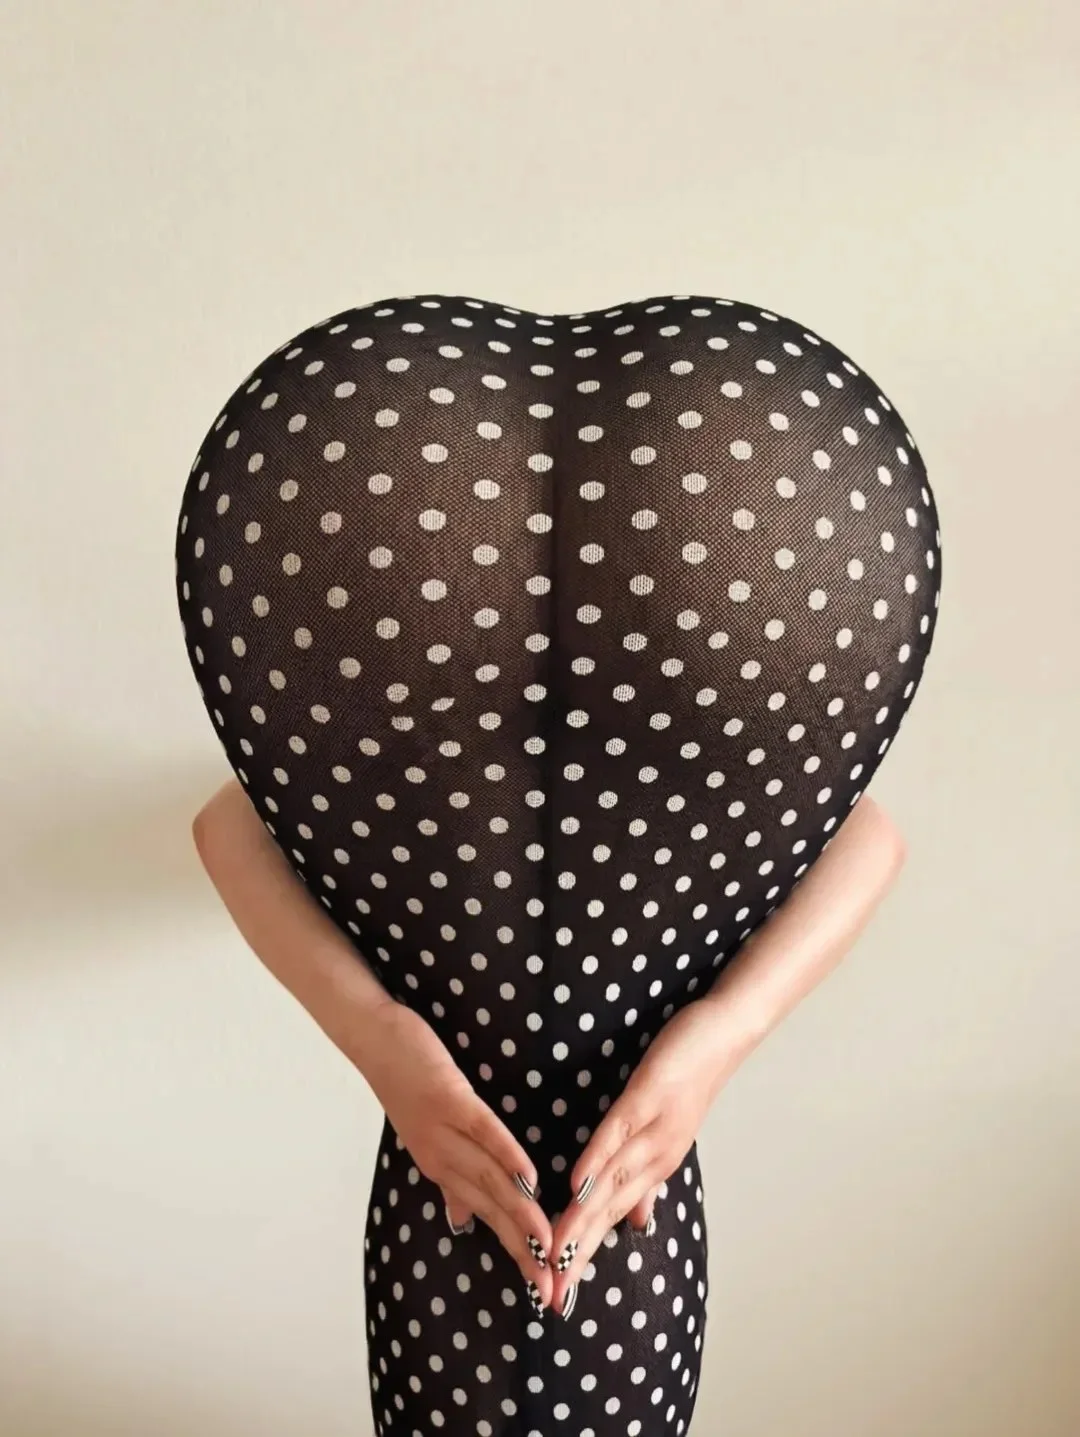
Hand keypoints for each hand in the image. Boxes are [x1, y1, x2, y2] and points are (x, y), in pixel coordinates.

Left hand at [360, 999, 555, 1302]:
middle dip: (523, 1250)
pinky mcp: (448, 1099)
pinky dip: (507, 1156)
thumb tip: (463, 1221)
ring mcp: (442, 1131)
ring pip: (489, 1180)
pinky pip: (483, 1132)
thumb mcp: (430, 1137)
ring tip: (548, 1243)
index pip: (486, 1220)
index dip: (515, 1254)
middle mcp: (440, 1160)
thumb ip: (452, 1180)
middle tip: (552, 1286)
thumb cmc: (410, 1083)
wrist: (375, 1039)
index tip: (543, 1288)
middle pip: (490, 1210)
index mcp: (441, 1169)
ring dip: (520, 1214)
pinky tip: (530, 1178)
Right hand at [547, 997, 733, 1313]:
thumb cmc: (688, 1079)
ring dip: (582, 1220)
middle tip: (551, 1295)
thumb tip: (633, 1223)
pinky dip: (597, 1160)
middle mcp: (657, 1158)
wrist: (724, 1034)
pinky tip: (575, 1185)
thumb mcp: (666, 1133)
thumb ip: (645, 1179)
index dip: (585, 1259)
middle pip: (609, 1213)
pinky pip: (618, 1133)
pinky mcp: (649, 1097)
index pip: (613, 1221)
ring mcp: (654, 1129)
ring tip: (556, 1253)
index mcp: (656, 1168)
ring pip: (612, 1183)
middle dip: (580, 1255)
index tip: (559, 1296)